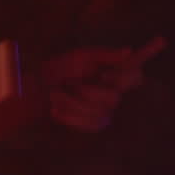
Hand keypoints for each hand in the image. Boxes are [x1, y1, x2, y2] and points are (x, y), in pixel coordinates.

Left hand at [40, 36, 165, 132]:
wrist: (39, 91)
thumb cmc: (61, 69)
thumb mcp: (81, 57)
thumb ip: (106, 55)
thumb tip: (129, 50)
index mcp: (113, 74)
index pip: (135, 76)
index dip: (131, 75)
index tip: (117, 71)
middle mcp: (113, 93)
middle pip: (114, 97)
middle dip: (89, 91)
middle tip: (73, 84)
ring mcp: (106, 110)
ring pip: (99, 112)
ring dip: (73, 102)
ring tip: (59, 95)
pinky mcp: (94, 124)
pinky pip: (90, 123)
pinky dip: (70, 115)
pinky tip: (58, 109)